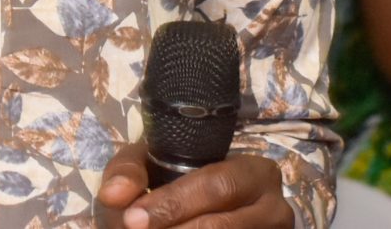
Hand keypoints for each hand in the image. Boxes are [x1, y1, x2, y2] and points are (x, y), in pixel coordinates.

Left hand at [95, 146, 289, 228]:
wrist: (212, 212)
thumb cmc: (182, 186)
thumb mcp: (155, 166)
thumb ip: (130, 172)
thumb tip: (114, 195)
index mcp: (255, 173)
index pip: (216, 186)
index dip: (172, 204)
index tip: (133, 218)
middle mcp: (276, 210)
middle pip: (221, 226)